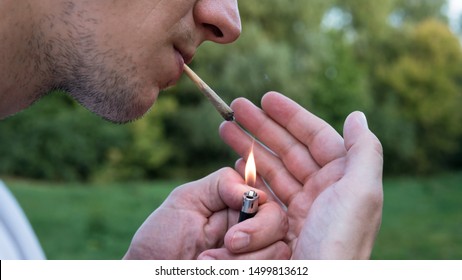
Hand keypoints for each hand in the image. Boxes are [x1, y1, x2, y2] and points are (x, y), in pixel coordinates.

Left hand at [123, 167, 289, 259]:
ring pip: (278, 254)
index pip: (272, 202)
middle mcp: (253, 231)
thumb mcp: (186, 199)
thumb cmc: (163, 237)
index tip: (238, 219)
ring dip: (241, 261)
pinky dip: (241, 270)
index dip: (263, 212)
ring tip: (205, 262)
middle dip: (256, 234)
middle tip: (228, 242)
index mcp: (241, 208)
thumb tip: (256, 192)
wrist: (148, 269)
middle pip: (281, 226)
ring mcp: (254, 256)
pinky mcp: (254, 272)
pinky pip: (269, 271)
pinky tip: (212, 271)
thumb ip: (221, 184)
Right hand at [220, 92, 383, 258]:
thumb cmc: (339, 241)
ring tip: (225, 129)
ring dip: (248, 147)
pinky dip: (247, 176)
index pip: (315, 137)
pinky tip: (233, 163)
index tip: (265, 98)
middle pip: (288, 149)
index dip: (291, 115)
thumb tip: (356, 115)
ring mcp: (301, 209)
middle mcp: (323, 192)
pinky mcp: (281, 227)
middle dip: (261, 126)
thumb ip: (363, 151)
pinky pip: (262, 193)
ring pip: (272, 168)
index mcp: (343, 180)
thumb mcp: (361, 194)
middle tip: (235, 107)